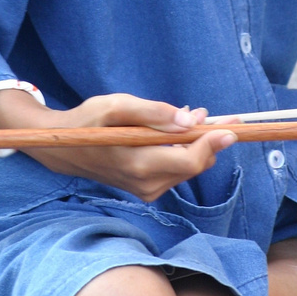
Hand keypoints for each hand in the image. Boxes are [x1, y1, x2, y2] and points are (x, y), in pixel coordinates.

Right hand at [0, 88, 236, 202]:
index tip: (232, 127)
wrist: (64, 149)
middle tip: (220, 115)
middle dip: (209, 139)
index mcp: (140, 164)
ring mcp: (147, 189)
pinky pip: (175, 168)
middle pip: (194, 165)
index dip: (213, 143)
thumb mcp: (117, 106)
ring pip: (187, 167)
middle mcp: (147, 184)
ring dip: (195, 142)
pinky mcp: (147, 187)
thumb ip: (153, 112)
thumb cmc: (89, 121)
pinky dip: (182, 148)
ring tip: (193, 115)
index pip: (190, 160)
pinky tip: (177, 128)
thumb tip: (189, 119)